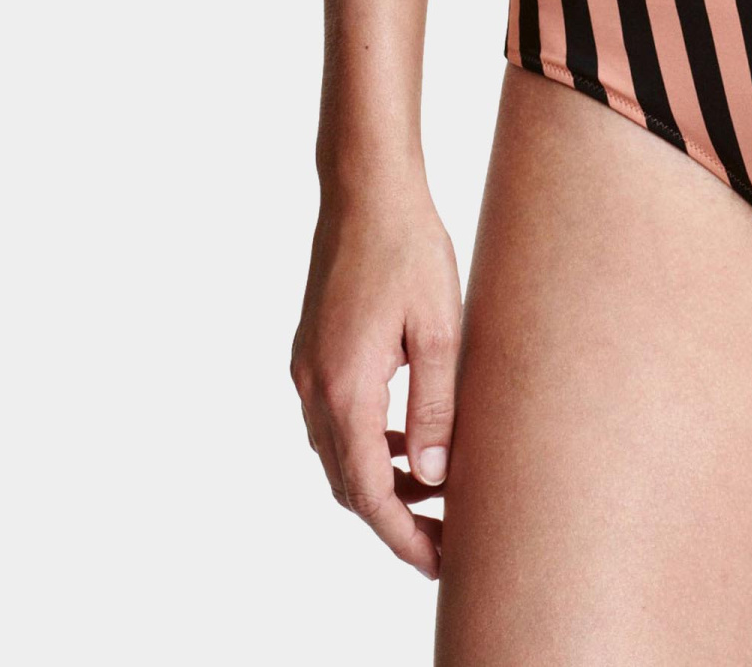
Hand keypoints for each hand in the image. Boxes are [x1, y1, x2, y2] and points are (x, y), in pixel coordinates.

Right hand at [291, 185, 462, 577]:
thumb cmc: (410, 248)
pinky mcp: (312, 352)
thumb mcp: (439, 329)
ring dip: (380, 481)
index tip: (438, 563)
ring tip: (436, 493)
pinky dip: (368, 444)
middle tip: (444, 540)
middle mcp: (315, 387)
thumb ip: (435, 409)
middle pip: (348, 483)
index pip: (369, 491)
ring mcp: (307, 369)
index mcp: (346, 388)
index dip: (402, 536)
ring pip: (338, 455)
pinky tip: (409, 439)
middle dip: (394, 519)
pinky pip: (334, 421)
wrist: (365, 188)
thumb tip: (432, 479)